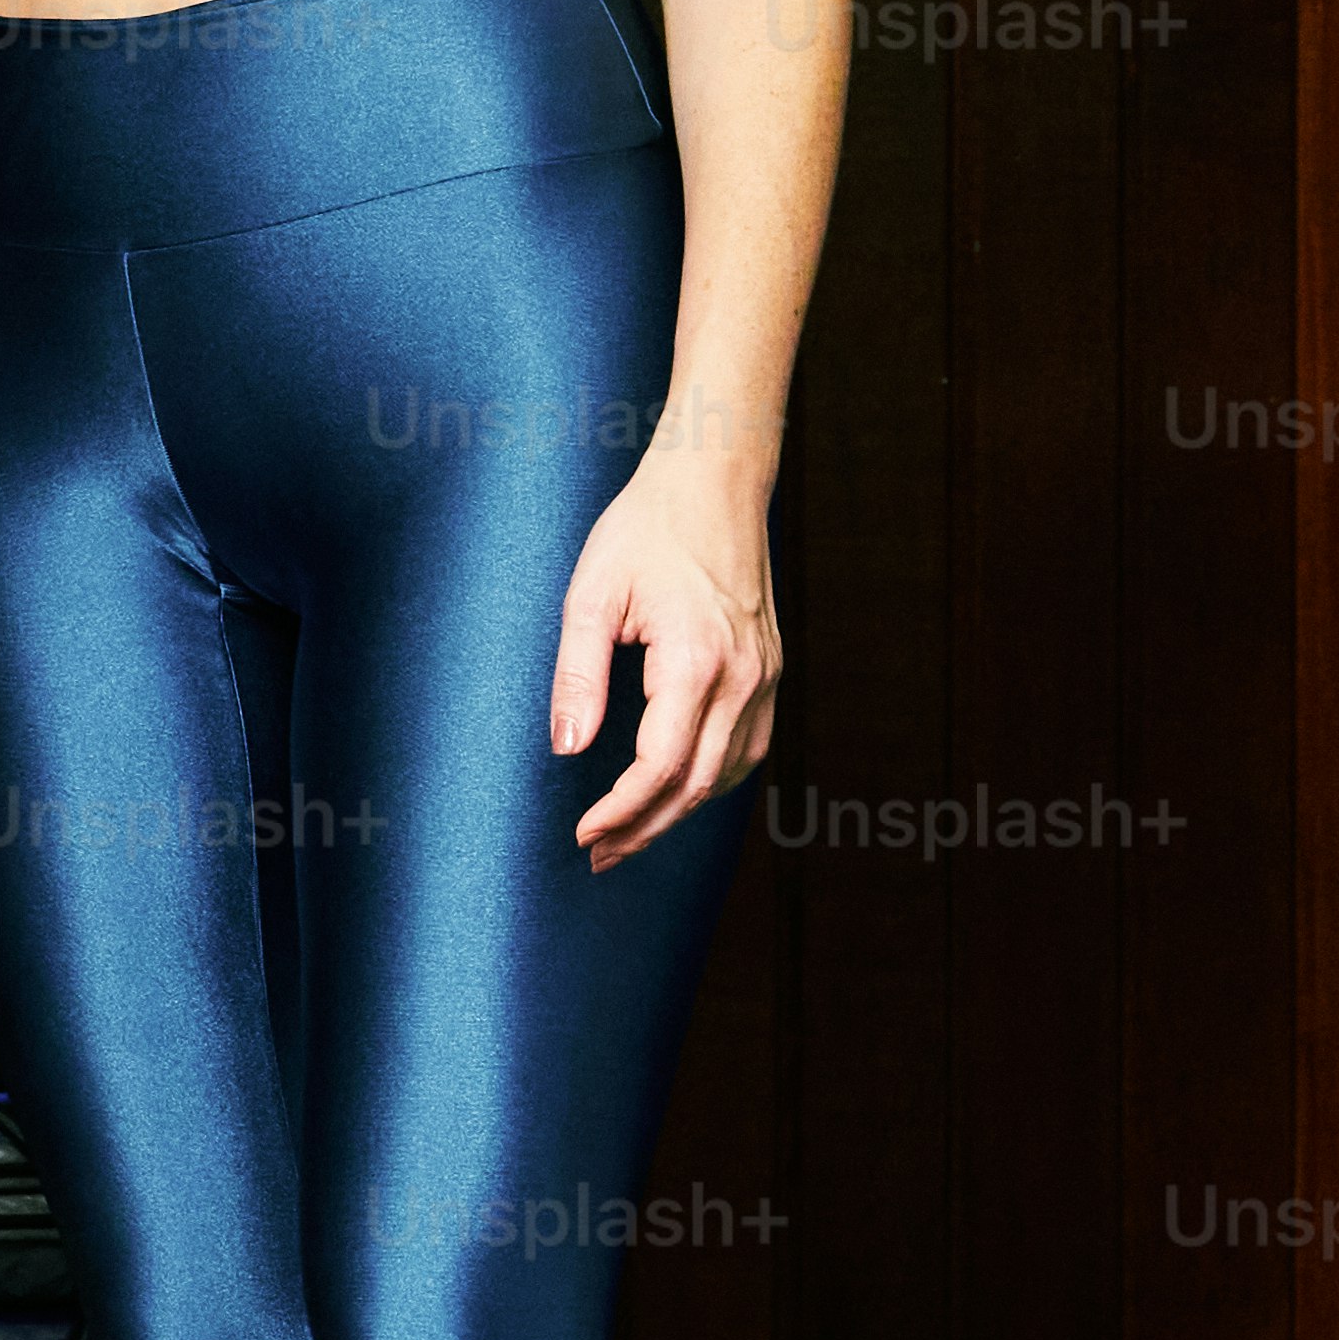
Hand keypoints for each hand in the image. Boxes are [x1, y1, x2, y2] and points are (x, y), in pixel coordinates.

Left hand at [553, 464, 780, 864]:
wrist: (712, 483)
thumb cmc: (644, 530)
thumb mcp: (591, 597)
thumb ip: (579, 676)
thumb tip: (567, 749)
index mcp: (697, 660)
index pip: (661, 765)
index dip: (621, 811)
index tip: (583, 834)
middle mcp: (744, 676)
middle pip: (698, 783)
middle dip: (646, 828)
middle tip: (598, 855)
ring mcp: (766, 674)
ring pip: (729, 771)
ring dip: (680, 811)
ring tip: (629, 836)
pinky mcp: (771, 668)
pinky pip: (748, 745)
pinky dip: (712, 779)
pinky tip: (677, 791)